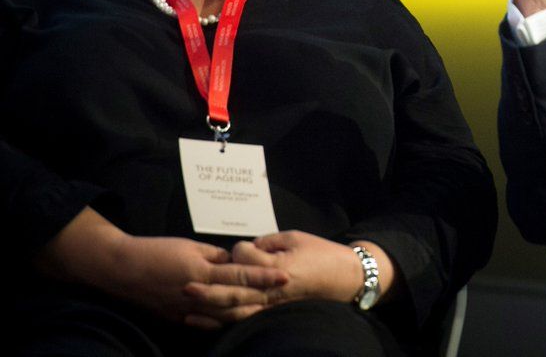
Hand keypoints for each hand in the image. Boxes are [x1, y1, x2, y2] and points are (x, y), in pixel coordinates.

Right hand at [38, 208, 288, 328]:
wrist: (121, 269)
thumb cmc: (156, 251)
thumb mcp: (189, 246)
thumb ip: (215, 256)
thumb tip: (236, 261)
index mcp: (201, 271)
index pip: (239, 275)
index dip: (263, 275)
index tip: (284, 275)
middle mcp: (196, 293)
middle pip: (236, 298)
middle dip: (262, 295)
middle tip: (286, 291)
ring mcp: (186, 309)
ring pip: (224, 315)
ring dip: (247, 311)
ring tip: (268, 307)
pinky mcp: (177, 317)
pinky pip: (206, 322)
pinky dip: (223, 321)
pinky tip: (238, 318)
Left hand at [185, 231, 393, 325]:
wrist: (345, 278)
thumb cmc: (322, 254)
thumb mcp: (296, 237)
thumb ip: (268, 242)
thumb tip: (248, 247)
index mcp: (277, 267)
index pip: (244, 258)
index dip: (238, 250)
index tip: (241, 247)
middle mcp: (271, 290)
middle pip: (233, 291)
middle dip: (208, 288)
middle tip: (185, 284)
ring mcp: (272, 305)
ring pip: (235, 311)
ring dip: (210, 310)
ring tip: (187, 307)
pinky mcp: (273, 313)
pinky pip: (244, 320)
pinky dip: (223, 322)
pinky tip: (205, 321)